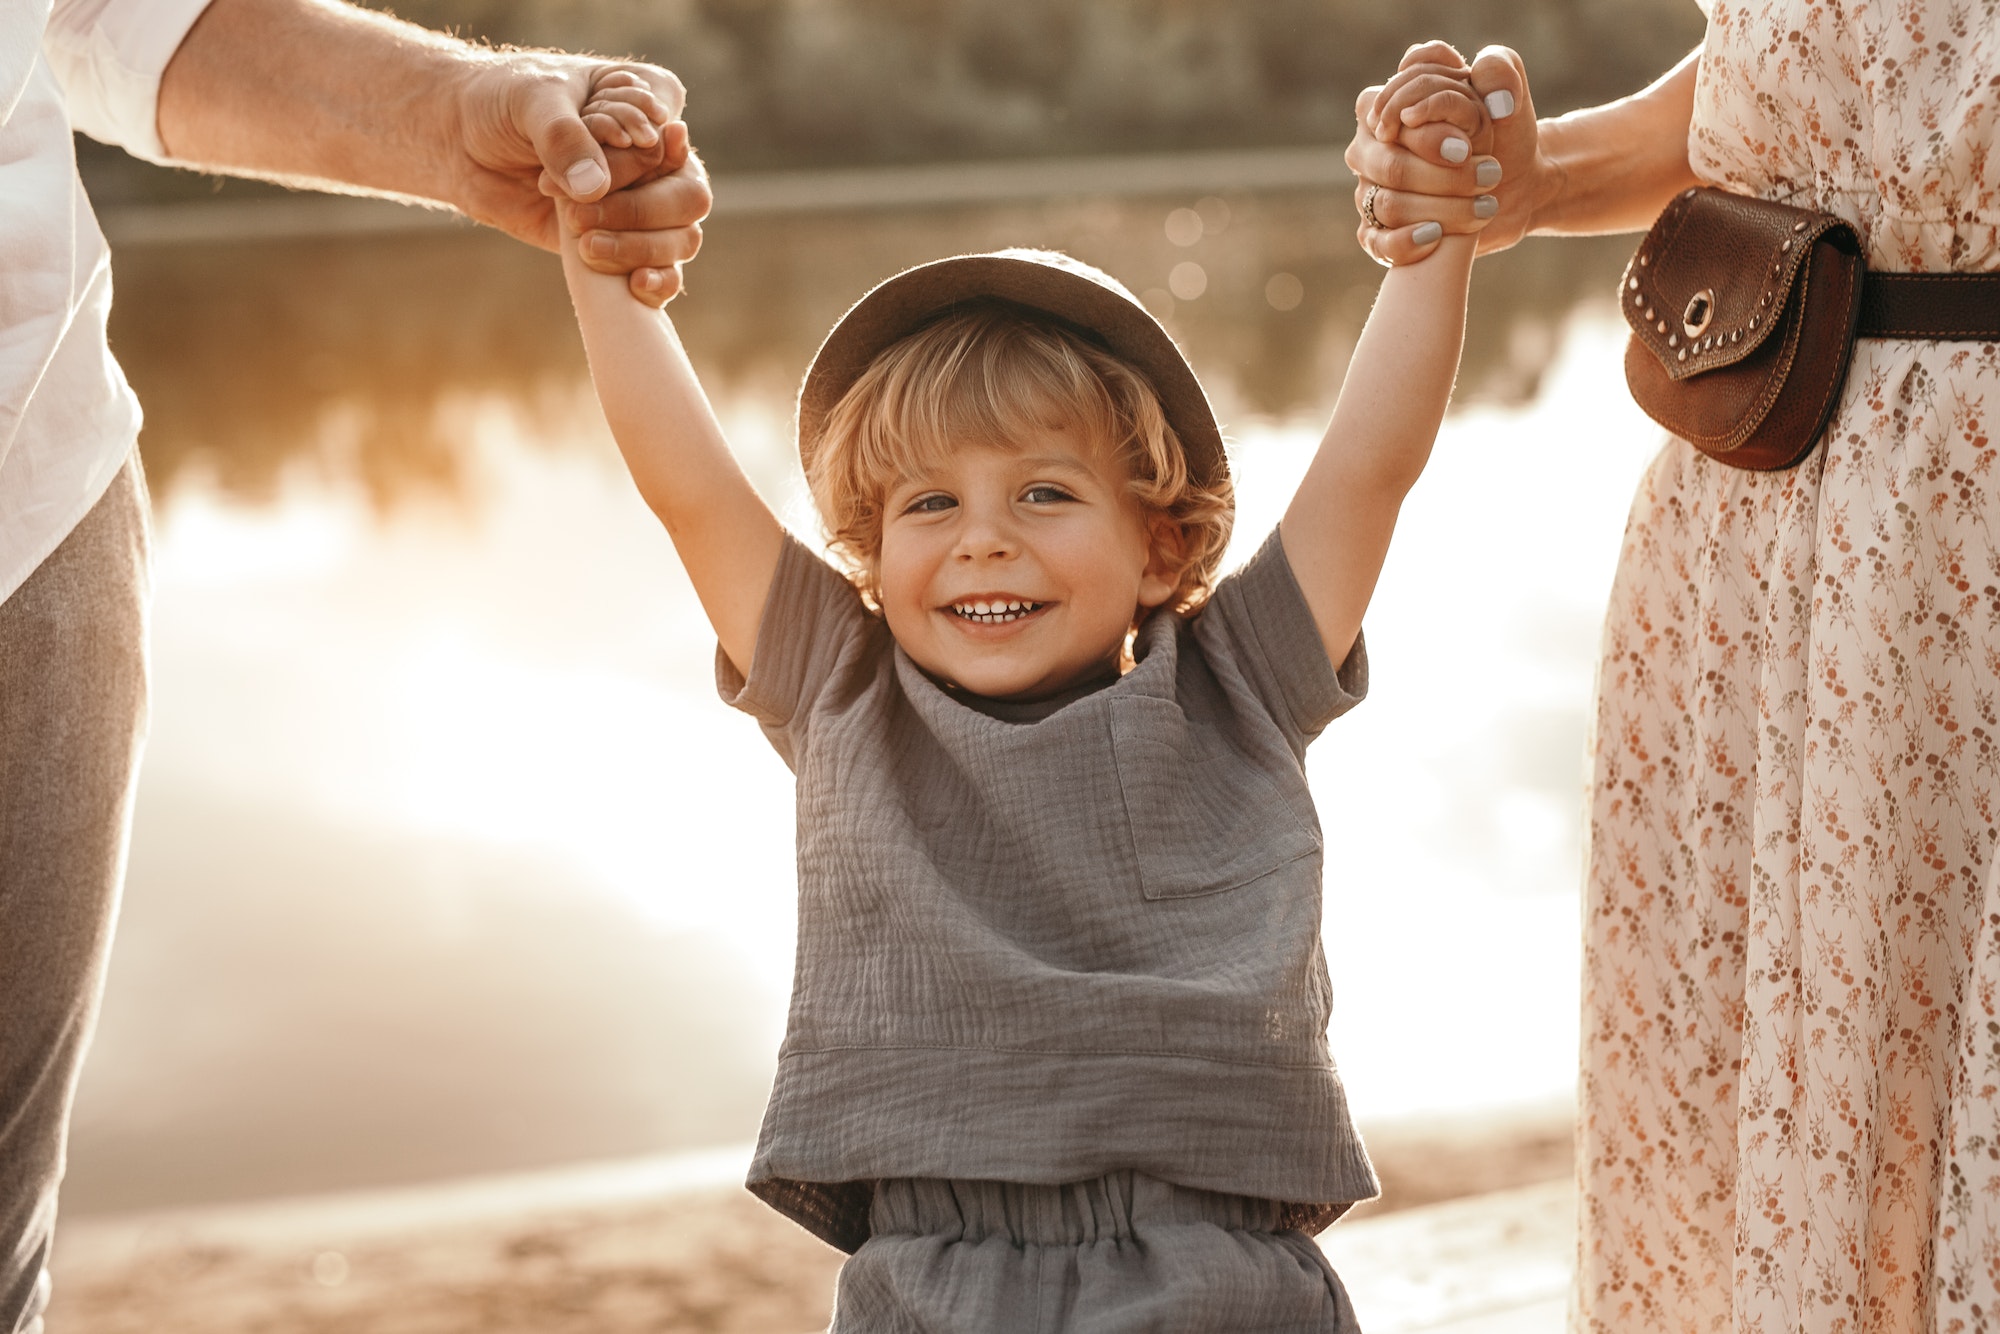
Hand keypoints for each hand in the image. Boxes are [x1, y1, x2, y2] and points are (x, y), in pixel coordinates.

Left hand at [451, 53, 711, 302]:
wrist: (457, 139)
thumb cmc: (501, 103)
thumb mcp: (530, 102)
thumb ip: (563, 138)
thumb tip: (594, 190)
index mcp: (647, 106)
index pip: (672, 141)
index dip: (639, 160)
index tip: (592, 158)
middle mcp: (657, 159)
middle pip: (688, 197)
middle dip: (638, 210)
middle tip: (576, 213)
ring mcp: (641, 204)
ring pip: (680, 238)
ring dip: (640, 248)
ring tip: (587, 246)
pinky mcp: (620, 243)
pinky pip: (661, 271)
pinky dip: (658, 282)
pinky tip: (637, 285)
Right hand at [1346, 42, 1543, 264]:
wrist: (1515, 183)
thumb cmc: (1503, 133)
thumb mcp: (1508, 93)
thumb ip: (1498, 69)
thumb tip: (1481, 78)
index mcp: (1387, 105)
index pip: (1388, 112)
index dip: (1426, 132)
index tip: (1467, 146)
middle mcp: (1368, 147)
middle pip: (1390, 165)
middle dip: (1444, 177)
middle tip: (1490, 175)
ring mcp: (1369, 191)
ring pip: (1389, 205)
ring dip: (1443, 209)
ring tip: (1485, 206)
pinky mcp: (1378, 231)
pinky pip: (1376, 242)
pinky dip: (1406, 242)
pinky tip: (1437, 236)